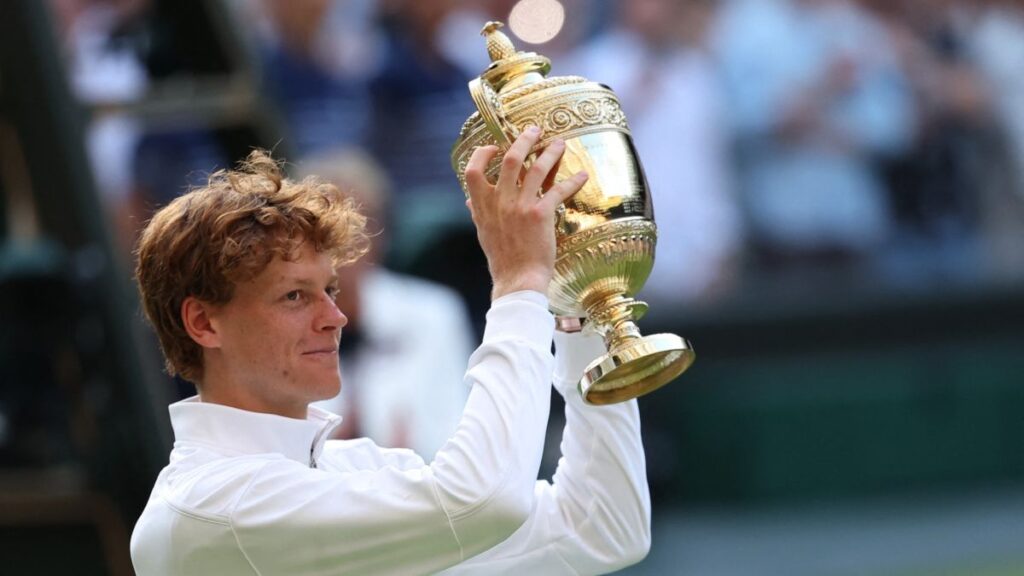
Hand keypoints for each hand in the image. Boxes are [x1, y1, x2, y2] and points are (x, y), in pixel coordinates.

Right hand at [464, 126, 588, 299]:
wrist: (518, 281)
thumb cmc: (503, 260)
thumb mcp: (483, 234)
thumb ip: (478, 212)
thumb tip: (469, 199)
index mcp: (483, 206)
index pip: (472, 171)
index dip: (482, 154)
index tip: (494, 146)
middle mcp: (499, 202)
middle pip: (509, 158)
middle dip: (524, 139)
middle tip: (535, 130)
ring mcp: (519, 206)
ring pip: (536, 168)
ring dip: (550, 152)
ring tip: (560, 144)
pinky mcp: (540, 214)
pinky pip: (558, 190)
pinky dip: (572, 181)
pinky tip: (582, 176)